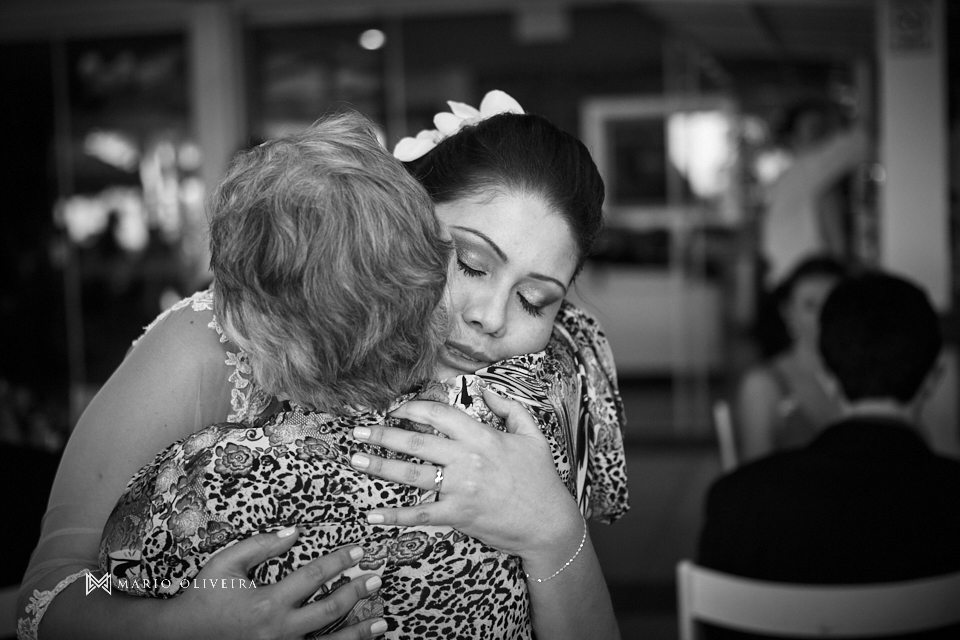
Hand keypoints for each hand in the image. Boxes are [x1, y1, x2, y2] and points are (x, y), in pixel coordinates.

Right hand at [165, 527, 387, 639]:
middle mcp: (278, 630)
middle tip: (376, 579)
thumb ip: (261, 545)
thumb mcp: (226, 564)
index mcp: (267, 602)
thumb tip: (295, 530)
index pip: (313, 577)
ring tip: (382, 623)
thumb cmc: (204, 596)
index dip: (338, 562)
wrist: (182, 637)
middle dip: (356, 594)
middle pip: (329, 612)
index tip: (358, 552)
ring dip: (359, 633)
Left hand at [349, 388, 582, 564]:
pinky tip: (373, 515)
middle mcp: (467, 460)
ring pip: (412, 475)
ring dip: (380, 466)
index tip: (395, 408)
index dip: (413, 408)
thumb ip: (509, 408)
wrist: (549, 523)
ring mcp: (461, 489)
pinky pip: (421, 515)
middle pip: (417, 443)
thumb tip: (486, 389)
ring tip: (355, 460)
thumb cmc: (541, 479)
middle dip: (383, 435)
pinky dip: (395, 516)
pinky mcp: (459, 515)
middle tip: (358, 431)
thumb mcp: (532, 435)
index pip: (439, 414)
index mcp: (482, 437)